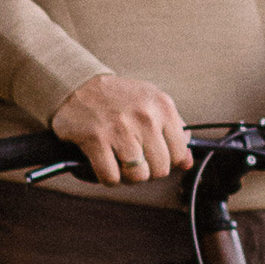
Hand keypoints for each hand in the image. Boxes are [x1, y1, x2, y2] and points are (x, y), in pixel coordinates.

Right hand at [51, 72, 190, 185]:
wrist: (77, 85)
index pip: (180, 153)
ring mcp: (120, 129)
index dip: (168, 162)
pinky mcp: (96, 139)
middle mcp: (145, 117)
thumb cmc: (117, 98)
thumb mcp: (152, 103)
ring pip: (137, 176)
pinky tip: (105, 165)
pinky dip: (107, 178)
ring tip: (120, 164)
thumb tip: (187, 161)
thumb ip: (174, 130)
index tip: (155, 157)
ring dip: (127, 177)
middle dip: (147, 171)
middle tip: (135, 161)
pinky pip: (111, 177)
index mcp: (162, 107)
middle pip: (160, 169)